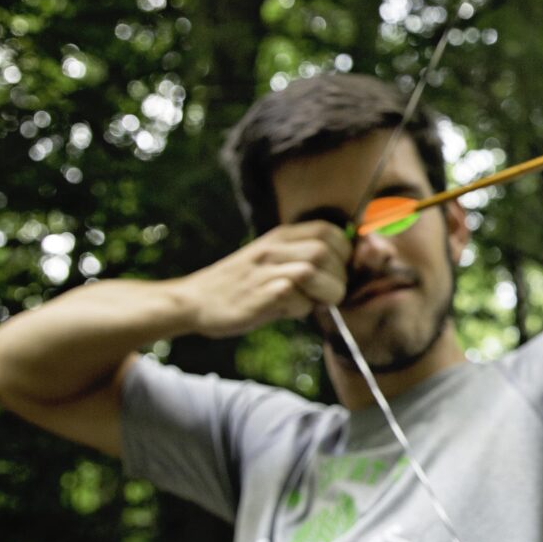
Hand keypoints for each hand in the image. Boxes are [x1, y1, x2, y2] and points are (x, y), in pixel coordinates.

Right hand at [172, 221, 350, 338]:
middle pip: (325, 251)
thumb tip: (347, 267)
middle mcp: (273, 248)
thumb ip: (304, 259)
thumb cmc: (242, 285)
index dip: (344, 252)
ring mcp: (264, 271)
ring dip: (324, 292)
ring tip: (313, 303)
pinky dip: (301, 308)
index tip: (339, 273)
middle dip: (339, 276)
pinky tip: (290, 311)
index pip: (328, 230)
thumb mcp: (273, 261)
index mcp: (280, 236)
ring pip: (312, 270)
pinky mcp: (258, 296)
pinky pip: (293, 297)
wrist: (195, 300)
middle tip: (327, 294)